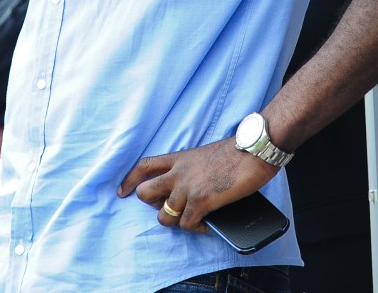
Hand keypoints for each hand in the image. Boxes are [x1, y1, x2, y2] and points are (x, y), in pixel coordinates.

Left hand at [117, 138, 276, 232]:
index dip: (131, 180)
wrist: (254, 149)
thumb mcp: (205, 155)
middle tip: (169, 208)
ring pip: (164, 216)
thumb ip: (193, 170)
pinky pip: (187, 224)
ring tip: (191, 220)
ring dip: (176, 222)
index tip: (123, 191)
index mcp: (179, 158)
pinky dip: (196, 228)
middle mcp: (178, 172)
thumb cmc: (237, 151)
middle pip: (146, 193)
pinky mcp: (201, 200)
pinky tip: (206, 225)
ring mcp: (188, 187)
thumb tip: (193, 190)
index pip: (144, 166)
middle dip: (152, 205)